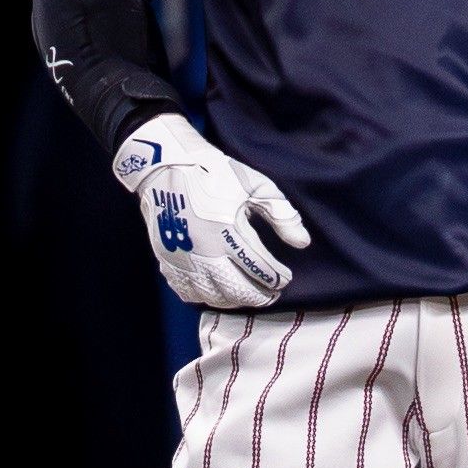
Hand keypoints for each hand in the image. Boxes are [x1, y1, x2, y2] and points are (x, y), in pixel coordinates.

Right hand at [114, 114, 309, 308]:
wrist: (165, 166)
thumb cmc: (214, 172)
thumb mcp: (254, 185)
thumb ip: (281, 215)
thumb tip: (303, 243)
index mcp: (229, 231)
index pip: (261, 268)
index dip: (278, 278)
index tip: (285, 278)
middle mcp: (205, 250)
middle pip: (238, 290)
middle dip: (259, 296)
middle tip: (271, 294)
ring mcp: (183, 258)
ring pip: (213, 296)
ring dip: (234, 301)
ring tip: (247, 294)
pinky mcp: (167, 260)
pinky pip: (187, 292)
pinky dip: (205, 297)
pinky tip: (216, 292)